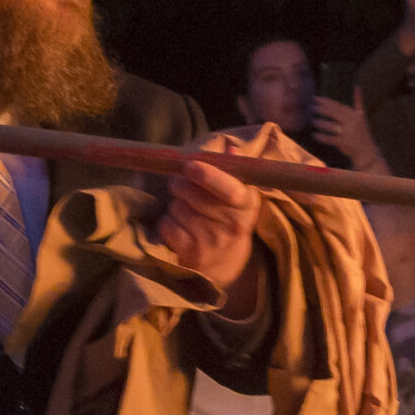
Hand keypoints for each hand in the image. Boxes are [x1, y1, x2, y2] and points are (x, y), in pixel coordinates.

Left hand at [160, 135, 263, 301]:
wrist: (224, 266)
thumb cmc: (229, 222)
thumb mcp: (240, 199)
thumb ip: (234, 171)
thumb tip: (231, 148)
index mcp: (247, 206)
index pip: (230, 189)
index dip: (208, 175)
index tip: (190, 165)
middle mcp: (231, 225)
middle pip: (192, 193)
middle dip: (180, 184)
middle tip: (181, 185)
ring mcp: (210, 241)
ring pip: (177, 207)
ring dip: (175, 204)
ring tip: (185, 210)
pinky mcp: (190, 253)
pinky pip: (167, 224)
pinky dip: (167, 221)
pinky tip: (178, 225)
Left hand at [311, 88, 383, 171]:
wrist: (368, 151)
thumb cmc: (362, 132)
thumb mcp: (362, 116)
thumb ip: (358, 102)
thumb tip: (357, 86)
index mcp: (355, 114)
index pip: (338, 106)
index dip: (326, 102)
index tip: (315, 98)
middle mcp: (353, 122)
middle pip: (334, 114)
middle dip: (322, 110)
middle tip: (311, 107)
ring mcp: (349, 133)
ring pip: (332, 126)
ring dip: (321, 123)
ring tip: (312, 121)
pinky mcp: (346, 143)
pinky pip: (331, 139)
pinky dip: (323, 137)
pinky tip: (314, 135)